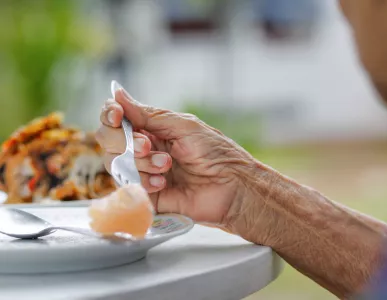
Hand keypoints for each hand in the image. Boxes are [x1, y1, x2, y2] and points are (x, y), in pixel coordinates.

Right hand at [95, 85, 273, 240]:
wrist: (232, 186)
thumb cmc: (215, 152)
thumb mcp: (182, 126)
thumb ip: (148, 114)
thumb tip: (117, 93)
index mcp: (153, 128)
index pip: (117, 118)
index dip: (110, 114)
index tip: (116, 115)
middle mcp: (144, 148)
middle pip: (109, 139)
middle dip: (124, 141)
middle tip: (148, 146)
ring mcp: (143, 171)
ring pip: (115, 163)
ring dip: (140, 163)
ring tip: (167, 166)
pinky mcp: (146, 194)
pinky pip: (128, 186)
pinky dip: (143, 182)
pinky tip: (164, 184)